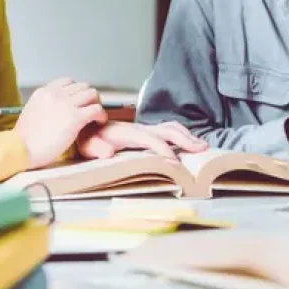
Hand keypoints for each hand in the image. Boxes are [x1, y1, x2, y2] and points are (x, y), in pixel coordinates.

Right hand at [13, 78, 107, 168]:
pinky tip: (99, 123)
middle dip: (90, 98)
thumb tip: (52, 110)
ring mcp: (66, 104)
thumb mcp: (32, 113)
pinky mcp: (75, 118)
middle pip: (83, 86)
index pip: (68, 82)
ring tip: (96, 118)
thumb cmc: (25, 140)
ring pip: (92, 94)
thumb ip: (44, 107)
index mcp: (44, 92)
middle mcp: (55, 94)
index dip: (77, 92)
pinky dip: (101, 116)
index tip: (80, 103)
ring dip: (97, 105)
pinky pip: (97, 109)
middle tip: (91, 111)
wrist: (21, 149)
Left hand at [75, 121, 208, 158]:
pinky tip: (190, 143)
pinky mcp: (145, 132)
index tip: (175, 163)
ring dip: (187, 136)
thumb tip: (108, 152)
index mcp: (128, 133)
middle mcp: (139, 129)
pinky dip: (182, 135)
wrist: (85, 126)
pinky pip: (167, 131)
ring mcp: (144, 129)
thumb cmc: (87, 139)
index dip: (163, 150)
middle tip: (203, 149)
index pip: (151, 140)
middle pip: (168, 130)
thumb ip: (96, 148)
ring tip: (203, 146)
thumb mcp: (87, 145)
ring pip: (171, 128)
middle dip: (186, 140)